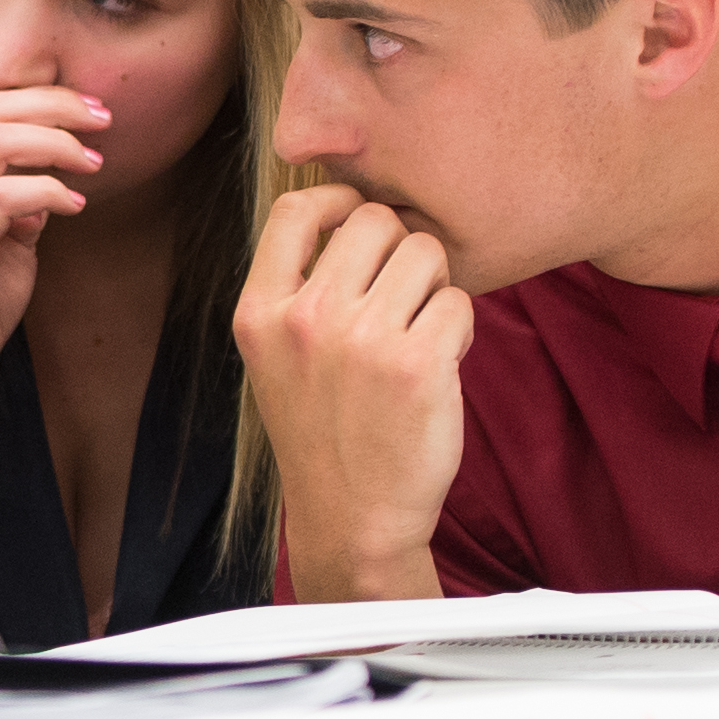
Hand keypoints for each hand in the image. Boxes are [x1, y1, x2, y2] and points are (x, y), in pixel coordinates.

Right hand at [0, 86, 107, 416]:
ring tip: (94, 163)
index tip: (90, 112)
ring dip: (55, 142)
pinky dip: (46, 191)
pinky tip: (75, 205)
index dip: (42, 99)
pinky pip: (3, 196)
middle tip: (105, 121)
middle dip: (57, 106)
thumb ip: (18, 207)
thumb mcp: (0, 246)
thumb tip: (50, 180)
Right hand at [234, 187, 472, 598]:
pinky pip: (459, 301)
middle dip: (398, 247)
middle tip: (400, 296)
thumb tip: (342, 207)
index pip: (293, 209)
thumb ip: (295, 289)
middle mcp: (305, 319)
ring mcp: (361, 341)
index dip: (336, 198)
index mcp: (259, 314)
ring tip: (418, 333)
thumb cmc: (322, 432)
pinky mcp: (418, 365)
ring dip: (433, 286)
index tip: (358, 220)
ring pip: (425, 252)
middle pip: (373, 220)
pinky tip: (438, 365)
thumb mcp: (275, 359)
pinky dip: (459, 329)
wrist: (352, 520)